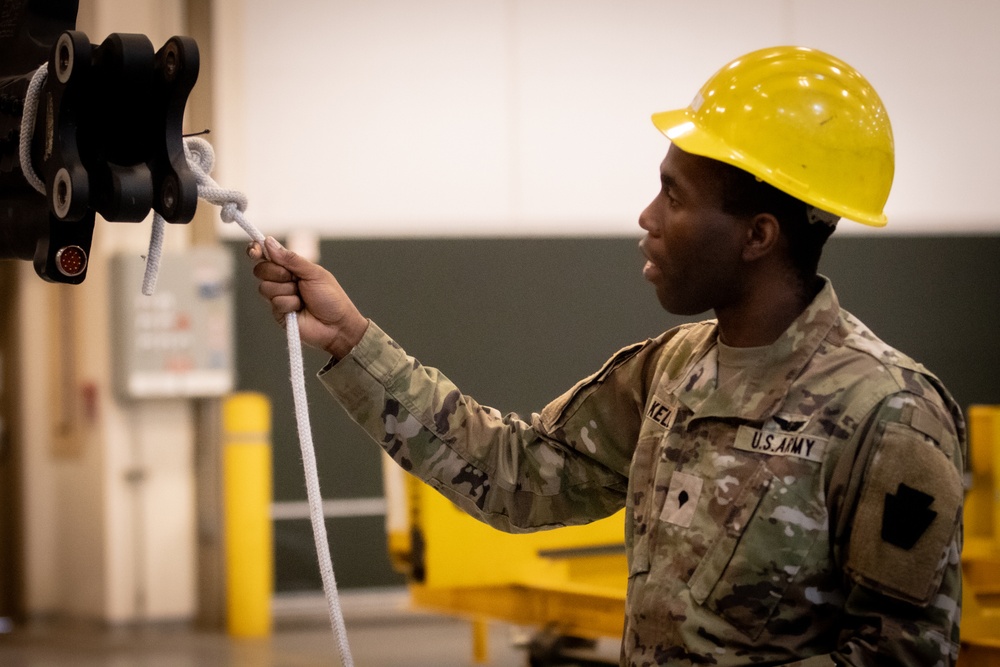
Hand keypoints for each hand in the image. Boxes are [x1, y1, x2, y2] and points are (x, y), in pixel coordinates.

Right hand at [249, 237, 368, 358]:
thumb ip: (291, 259)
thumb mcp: (314, 273)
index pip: (267, 255)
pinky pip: (275, 303)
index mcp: (291, 267)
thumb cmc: (331, 297)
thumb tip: (269, 242)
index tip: (255, 250)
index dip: (257, 250)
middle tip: (294, 279)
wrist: (337, 325)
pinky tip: (300, 308)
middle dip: (277, 273)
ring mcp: (279, 297)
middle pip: (261, 270)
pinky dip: (290, 304)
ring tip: (302, 297)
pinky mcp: (278, 313)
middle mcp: (282, 281)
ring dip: (287, 291)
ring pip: (265, 287)